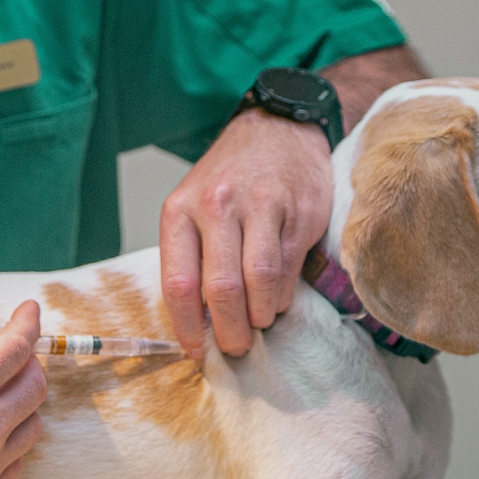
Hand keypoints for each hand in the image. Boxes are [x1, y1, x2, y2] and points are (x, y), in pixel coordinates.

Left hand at [160, 108, 332, 357]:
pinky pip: (287, 270)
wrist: (277, 129)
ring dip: (259, 317)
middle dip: (229, 331)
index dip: (187, 326)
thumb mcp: (193, 204)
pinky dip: (280, 296)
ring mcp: (261, 208)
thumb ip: (192, 255)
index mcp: (181, 209)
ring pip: (258, 284)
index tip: (195, 349)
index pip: (179, 282)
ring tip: (257, 324)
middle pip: (222, 290)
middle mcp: (218, 205)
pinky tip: (275, 299)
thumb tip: (196, 322)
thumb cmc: (230, 177)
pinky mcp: (299, 212)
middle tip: (235, 347)